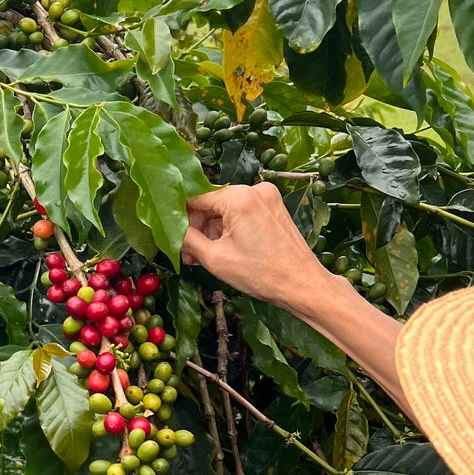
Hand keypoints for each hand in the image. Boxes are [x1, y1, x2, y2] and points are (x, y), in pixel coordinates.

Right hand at [183, 184, 334, 314]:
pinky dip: (230, 229)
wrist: (302, 285)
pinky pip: (242, 212)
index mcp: (238, 197)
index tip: (171, 235)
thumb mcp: (214, 258)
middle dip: (198, 228)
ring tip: (205, 257)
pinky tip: (224, 250)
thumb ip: (187, 238)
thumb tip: (170, 228)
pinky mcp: (273, 207)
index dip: (180, 217)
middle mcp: (254, 189)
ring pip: (226, 210)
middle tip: (189, 255)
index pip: (196, 198)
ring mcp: (267, 197)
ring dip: (213, 231)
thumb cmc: (263, 274)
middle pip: (212, 203)